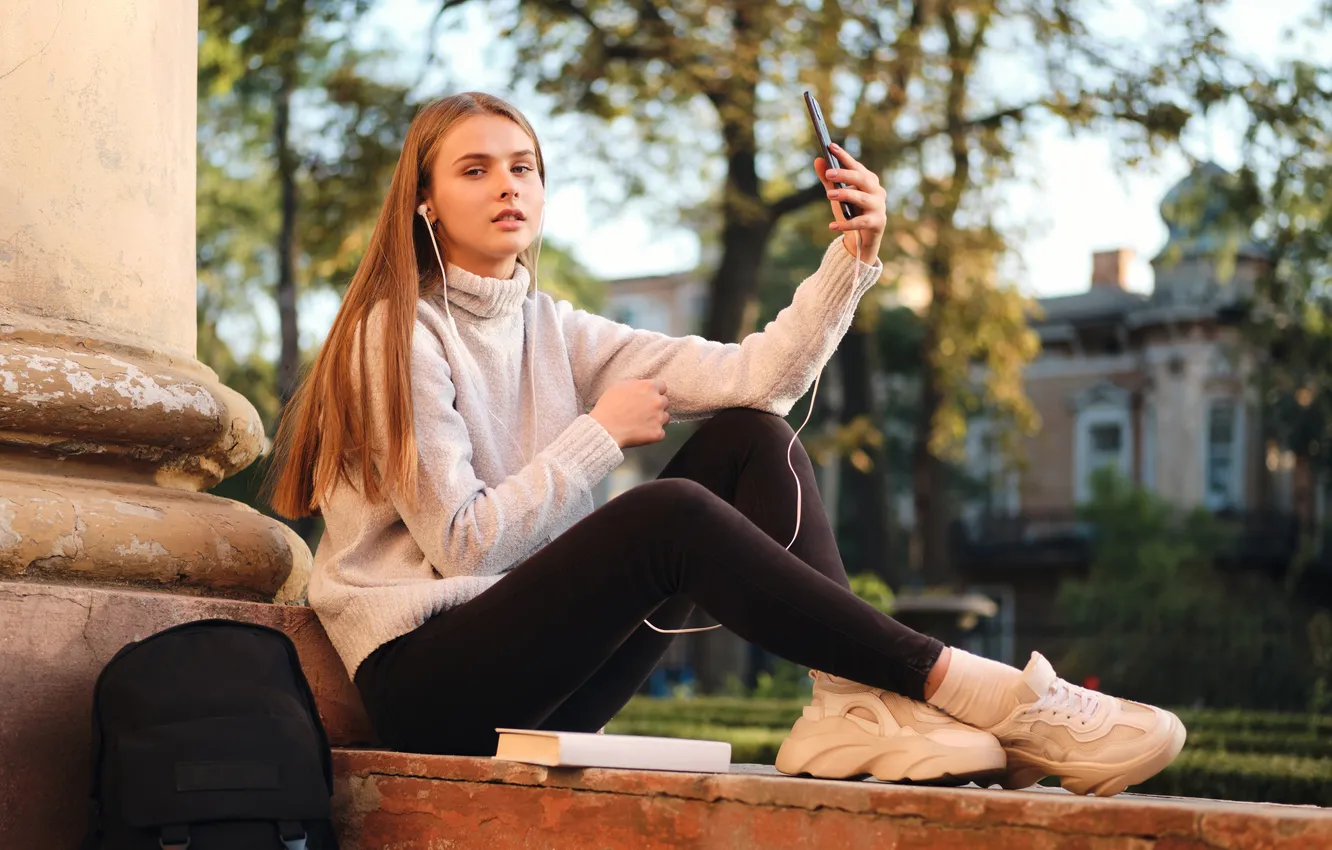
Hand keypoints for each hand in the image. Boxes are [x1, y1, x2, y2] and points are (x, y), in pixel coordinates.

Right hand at [589, 378, 669, 447]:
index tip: (648, 397)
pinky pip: (661, 433)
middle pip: (665, 402)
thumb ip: (636, 383)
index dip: (654, 392)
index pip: (662, 386)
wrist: (604, 429)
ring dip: (657, 419)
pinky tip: (641, 432)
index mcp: (649, 387)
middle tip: (642, 411)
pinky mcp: (657, 433)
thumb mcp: (619, 386)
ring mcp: (659, 418)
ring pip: (665, 417)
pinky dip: (653, 433)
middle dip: (656, 406)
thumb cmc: (608, 407)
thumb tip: (642, 385)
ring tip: (641, 423)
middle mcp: (657, 401)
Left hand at [815, 143, 886, 263]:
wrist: (863, 239)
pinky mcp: (877, 223)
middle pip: (861, 179)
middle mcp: (877, 191)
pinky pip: (860, 222)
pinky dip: (845, 224)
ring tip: (829, 194)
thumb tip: (818, 160)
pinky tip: (832, 226)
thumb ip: (829, 180)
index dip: (844, 156)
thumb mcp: (838, 195)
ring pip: (862, 198)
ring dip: (846, 195)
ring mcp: (879, 206)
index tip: (831, 146)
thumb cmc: (851, 212)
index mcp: (868, 180)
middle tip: (829, 173)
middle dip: (845, 174)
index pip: (856, 166)